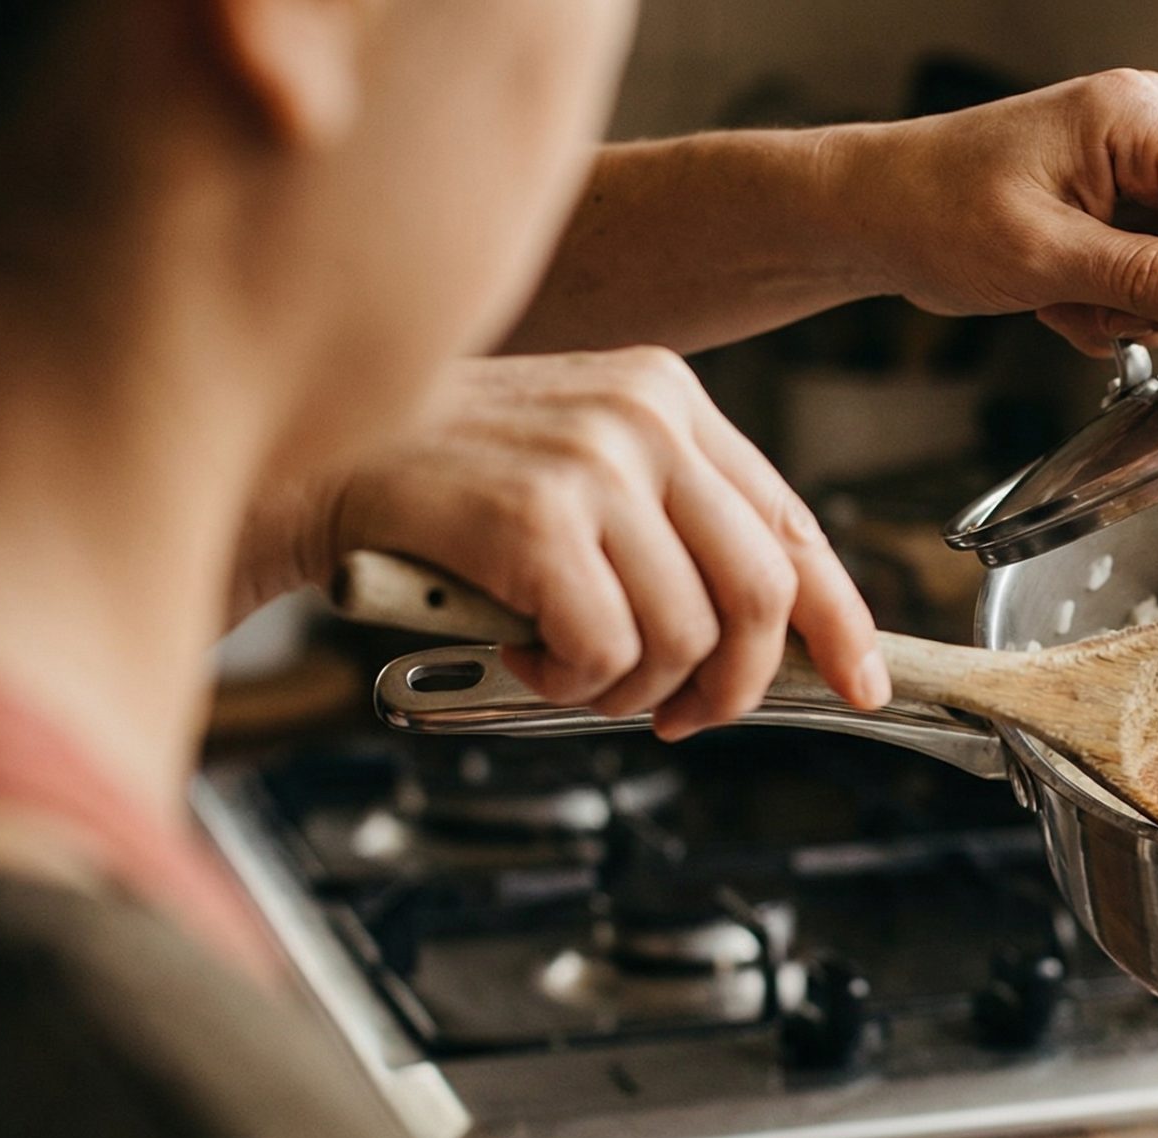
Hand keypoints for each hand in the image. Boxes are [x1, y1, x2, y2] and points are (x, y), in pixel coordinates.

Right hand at [238, 350, 887, 734]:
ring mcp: (592, 462)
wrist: (297, 462)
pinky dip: (568, 685)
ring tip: (565, 675)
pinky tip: (518, 657)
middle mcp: (645, 417)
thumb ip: (665, 533)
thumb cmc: (431, 485)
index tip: (860, 680)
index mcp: (669, 398)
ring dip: (630, 693)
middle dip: (733, 687)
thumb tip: (757, 640)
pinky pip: (608, 652)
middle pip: (761, 595)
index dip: (839, 619)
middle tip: (675, 718)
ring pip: (687, 638)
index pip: (792, 524)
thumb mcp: (573, 476)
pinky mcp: (534, 518)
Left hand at [827, 70, 1157, 354]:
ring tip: (1075, 302)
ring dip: (1148, 302)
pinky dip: (1125, 301)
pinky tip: (1069, 298)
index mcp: (1139, 117)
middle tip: (1118, 313)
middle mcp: (1152, 129)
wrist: (876, 213)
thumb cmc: (933, 209)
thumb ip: (1141, 278)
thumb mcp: (1041, 256)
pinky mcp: (1125, 203)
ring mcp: (1141, 166)